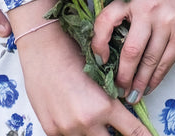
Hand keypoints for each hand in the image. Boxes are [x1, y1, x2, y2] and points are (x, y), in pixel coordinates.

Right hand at [13, 15, 151, 135]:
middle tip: (117, 126)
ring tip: (91, 114)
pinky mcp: (52, 130)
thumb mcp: (101, 75)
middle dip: (116, 135)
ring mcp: (67, 129)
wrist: (43, 48)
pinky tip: (74, 114)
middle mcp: (87, 122)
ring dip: (95, 131)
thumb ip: (111, 98)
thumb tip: (123, 109)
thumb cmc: (73, 53)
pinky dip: (76, 130)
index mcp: (104, 106)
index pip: (132, 131)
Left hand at [91, 0, 174, 101]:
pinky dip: (154, 79)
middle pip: (131, 50)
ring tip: (132, 95)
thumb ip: (127, 22)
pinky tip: (148, 87)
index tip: (100, 61)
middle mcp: (149, 8)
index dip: (98, 43)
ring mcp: (168, 22)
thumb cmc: (165, 3)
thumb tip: (109, 58)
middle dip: (123, 75)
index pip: (106, 20)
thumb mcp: (143, 3)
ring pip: (149, 61)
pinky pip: (164, 64)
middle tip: (118, 89)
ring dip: (139, 83)